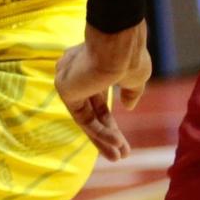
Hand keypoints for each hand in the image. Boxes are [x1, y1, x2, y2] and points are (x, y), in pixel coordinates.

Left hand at [55, 22, 150, 160]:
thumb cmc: (129, 54)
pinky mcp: (65, 90)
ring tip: (120, 155)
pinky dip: (99, 132)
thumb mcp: (135, 76)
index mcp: (90, 70)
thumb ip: (131, 91)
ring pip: (86, 118)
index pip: (96, 101)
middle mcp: (75, 76)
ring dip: (103, 139)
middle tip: (121, 154)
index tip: (121, 140)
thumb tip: (127, 107)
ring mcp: (68, 83)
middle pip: (89, 113)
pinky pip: (83, 117)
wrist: (119, 44)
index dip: (109, 122)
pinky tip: (115, 143)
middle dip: (106, 135)